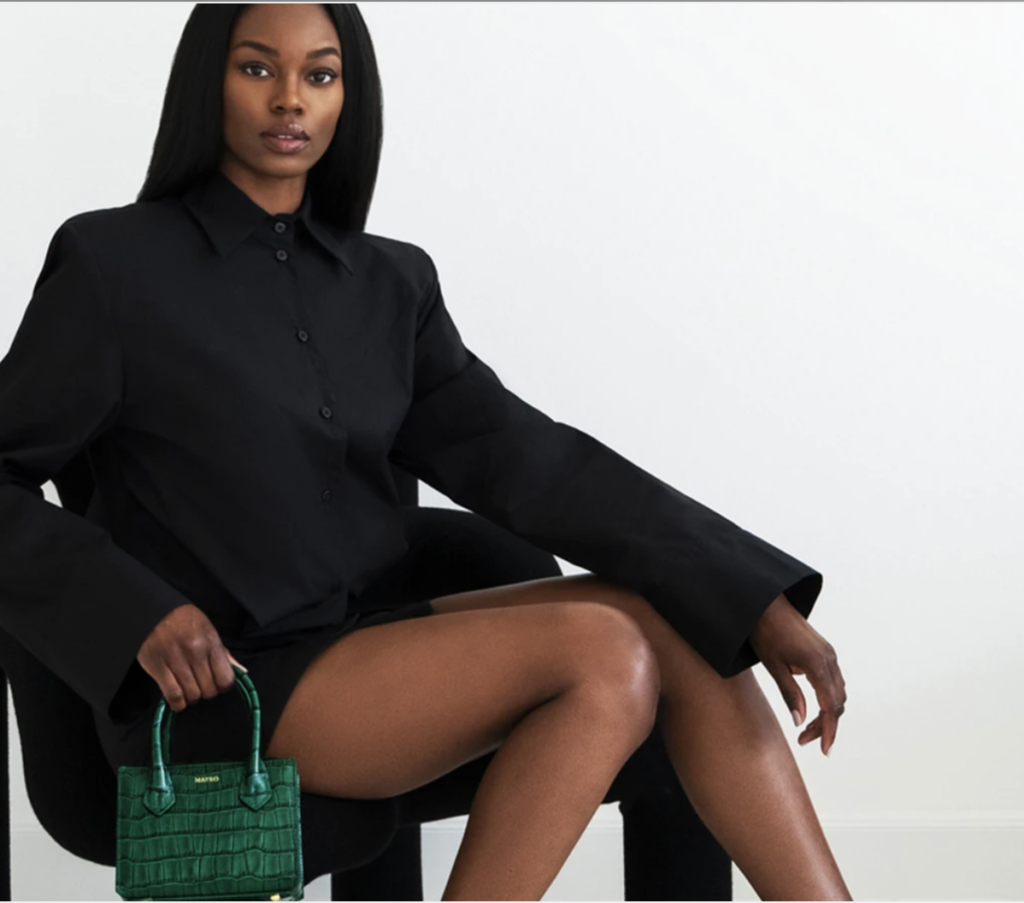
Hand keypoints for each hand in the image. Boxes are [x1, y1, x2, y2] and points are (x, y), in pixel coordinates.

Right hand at [136, 603, 248, 712]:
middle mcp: (196, 652)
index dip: (223, 686)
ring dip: (192, 698)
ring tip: (189, 691)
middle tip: (202, 686)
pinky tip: (179, 701)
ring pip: (192, 694)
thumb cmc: (185, 621)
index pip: (226, 678)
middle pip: (209, 689)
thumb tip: (242, 672)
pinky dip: (178, 703)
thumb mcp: (209, 630)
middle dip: (207, 692)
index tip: (218, 685)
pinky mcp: (158, 668)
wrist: (155, 612)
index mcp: (211, 642)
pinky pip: (173, 694)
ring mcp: (176, 660)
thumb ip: (224, 653)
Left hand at [750, 592, 845, 755]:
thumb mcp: (774, 666)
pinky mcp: (825, 652)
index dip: (828, 730)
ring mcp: (829, 655)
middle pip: (837, 703)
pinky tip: (813, 707)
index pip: (830, 706)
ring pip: (838, 693)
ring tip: (806, 729)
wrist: (767, 604)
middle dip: (824, 725)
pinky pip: (834, 681)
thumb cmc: (766, 632)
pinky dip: (827, 698)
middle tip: (805, 741)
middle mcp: (829, 659)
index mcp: (817, 664)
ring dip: (826, 713)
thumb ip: (790, 694)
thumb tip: (799, 721)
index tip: (824, 749)